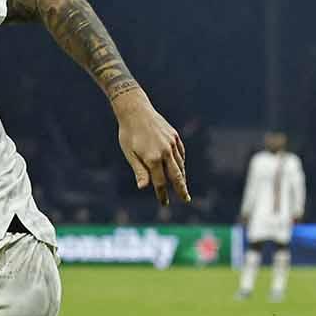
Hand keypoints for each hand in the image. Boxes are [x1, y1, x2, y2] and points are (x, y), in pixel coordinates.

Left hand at [113, 89, 188, 206]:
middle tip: (186, 199)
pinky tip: (181, 167)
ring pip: (180, 164)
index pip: (160, 182)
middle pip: (176, 175)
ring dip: (182, 176)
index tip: (164, 204)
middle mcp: (165, 152)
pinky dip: (182, 162)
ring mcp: (172, 143)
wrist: (136, 111)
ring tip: (183, 186)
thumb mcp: (130, 154)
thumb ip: (139, 171)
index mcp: (152, 158)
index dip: (162, 194)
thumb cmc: (128, 134)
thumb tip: (143, 188)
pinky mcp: (174, 136)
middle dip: (181, 189)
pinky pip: (181, 153)